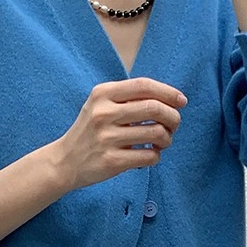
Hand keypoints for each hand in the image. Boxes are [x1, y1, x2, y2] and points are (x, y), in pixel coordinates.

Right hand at [53, 77, 187, 190]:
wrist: (64, 161)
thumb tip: (171, 99)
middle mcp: (103, 113)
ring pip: (156, 133)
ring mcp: (107, 138)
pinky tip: (149, 156)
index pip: (144, 86)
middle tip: (174, 126)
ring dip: (167, 139)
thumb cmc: (90, 131)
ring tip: (162, 142)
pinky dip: (156, 156)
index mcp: (102, 94)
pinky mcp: (111, 161)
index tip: (182, 101)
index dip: (168, 92)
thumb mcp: (100, 105)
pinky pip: (149, 156)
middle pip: (154, 108)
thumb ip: (128, 98)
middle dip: (173, 117)